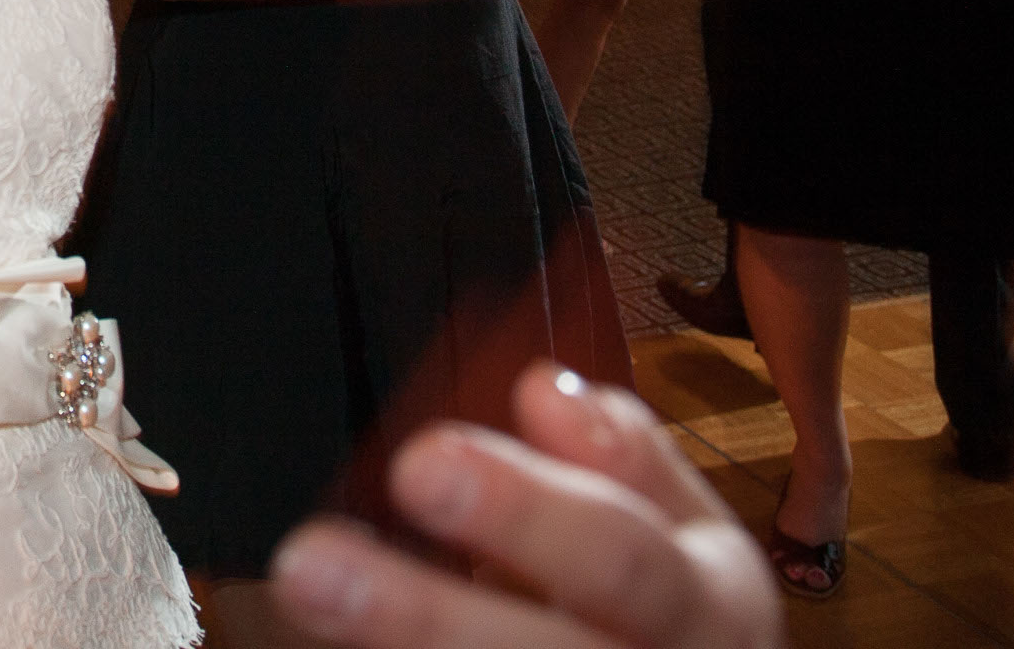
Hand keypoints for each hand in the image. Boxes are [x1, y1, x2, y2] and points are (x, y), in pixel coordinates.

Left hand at [269, 364, 781, 648]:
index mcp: (708, 600)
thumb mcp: (682, 525)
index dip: (525, 512)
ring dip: (398, 644)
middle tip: (311, 564)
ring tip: (305, 596)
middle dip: (426, 615)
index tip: (420, 462)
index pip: (617, 554)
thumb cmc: (676, 607)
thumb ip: (622, 457)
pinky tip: (329, 646)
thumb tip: (543, 389)